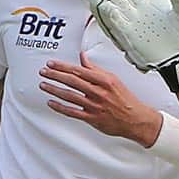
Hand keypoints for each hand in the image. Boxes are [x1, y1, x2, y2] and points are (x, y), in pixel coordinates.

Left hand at [39, 51, 161, 146]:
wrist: (135, 119)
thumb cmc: (125, 100)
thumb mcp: (113, 80)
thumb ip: (96, 69)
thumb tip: (83, 58)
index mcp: (104, 81)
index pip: (79, 71)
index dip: (63, 66)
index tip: (52, 63)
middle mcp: (98, 92)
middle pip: (72, 81)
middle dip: (55, 75)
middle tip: (44, 71)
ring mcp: (94, 106)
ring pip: (70, 96)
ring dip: (54, 89)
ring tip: (43, 84)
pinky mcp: (92, 118)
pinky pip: (72, 112)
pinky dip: (60, 107)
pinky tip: (51, 103)